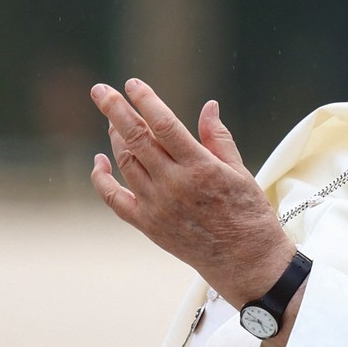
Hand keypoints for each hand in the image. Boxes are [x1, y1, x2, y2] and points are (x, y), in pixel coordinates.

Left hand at [89, 78, 295, 305]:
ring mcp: (157, 206)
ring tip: (113, 119)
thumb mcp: (240, 170)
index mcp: (200, 167)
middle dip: (115, 110)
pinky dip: (102, 179)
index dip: (146, 101)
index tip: (132, 84)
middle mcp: (174, 185)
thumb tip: (209, 105)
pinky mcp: (148, 225)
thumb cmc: (248, 213)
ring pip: (125, 162)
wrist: (246, 262)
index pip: (164, 125)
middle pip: (136, 139)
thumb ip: (218, 137)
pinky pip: (114, 200)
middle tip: (100, 90)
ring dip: (116, 137)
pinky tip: (99, 161)